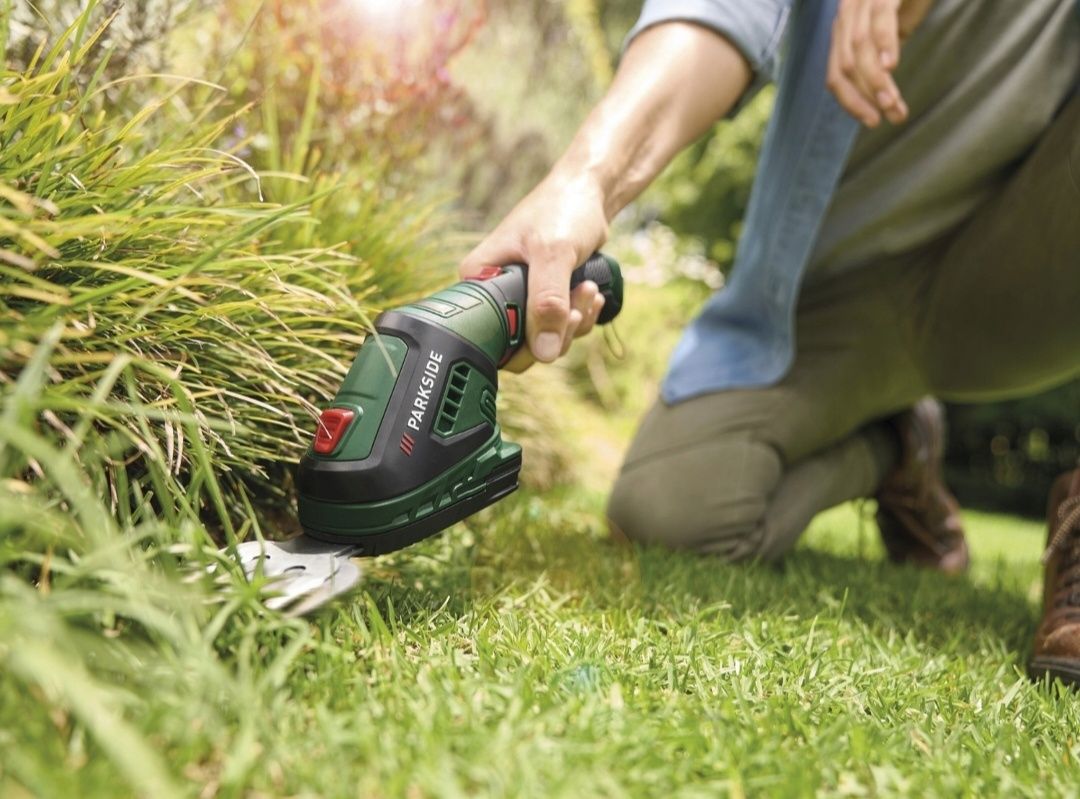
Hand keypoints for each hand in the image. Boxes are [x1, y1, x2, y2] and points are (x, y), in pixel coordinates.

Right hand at [458, 173, 608, 371]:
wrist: (586, 194)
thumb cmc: (562, 210)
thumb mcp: (554, 255)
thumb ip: (547, 302)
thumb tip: (545, 352)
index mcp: (479, 281)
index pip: (491, 337)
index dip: (528, 342)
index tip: (562, 317)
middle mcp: (493, 294)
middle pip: (519, 345)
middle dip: (558, 331)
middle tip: (579, 302)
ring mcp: (518, 299)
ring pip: (544, 339)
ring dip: (575, 321)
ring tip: (587, 288)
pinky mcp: (541, 301)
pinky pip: (559, 328)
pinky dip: (580, 317)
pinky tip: (589, 293)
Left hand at [826, 0, 933, 126]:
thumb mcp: (893, 28)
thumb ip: (882, 55)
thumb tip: (881, 86)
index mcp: (844, 29)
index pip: (836, 75)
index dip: (851, 102)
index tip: (873, 121)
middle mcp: (846, 14)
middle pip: (845, 67)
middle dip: (866, 97)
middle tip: (890, 116)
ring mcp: (862, 0)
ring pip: (859, 49)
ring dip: (876, 80)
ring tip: (893, 102)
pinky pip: (880, 18)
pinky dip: (884, 43)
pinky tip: (893, 65)